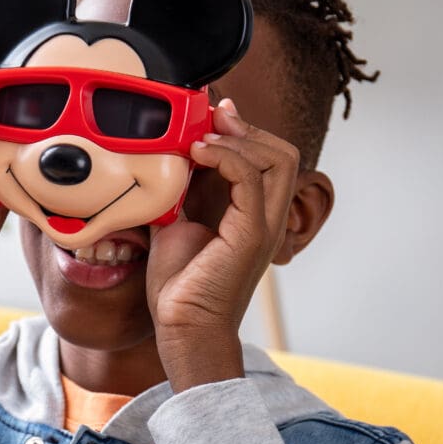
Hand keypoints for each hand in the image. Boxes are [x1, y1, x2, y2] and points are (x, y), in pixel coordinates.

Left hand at [146, 98, 299, 390]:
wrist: (182, 327)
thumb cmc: (179, 286)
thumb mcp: (174, 225)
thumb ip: (176, 194)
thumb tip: (159, 162)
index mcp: (250, 215)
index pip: (266, 159)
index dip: (242, 132)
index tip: (210, 116)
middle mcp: (265, 217)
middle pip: (282, 153)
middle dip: (247, 128)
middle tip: (211, 119)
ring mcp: (263, 226)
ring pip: (278, 159)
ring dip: (238, 138)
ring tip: (202, 137)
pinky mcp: (251, 234)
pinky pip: (251, 180)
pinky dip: (226, 157)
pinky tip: (197, 153)